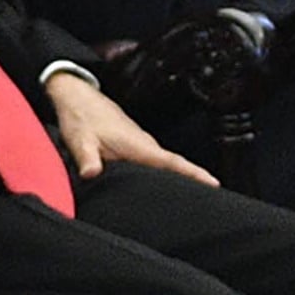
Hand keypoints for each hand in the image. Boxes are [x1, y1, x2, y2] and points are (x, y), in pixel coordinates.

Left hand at [42, 73, 217, 186]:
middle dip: (196, 179)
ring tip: (195, 193)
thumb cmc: (82, 117)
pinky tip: (164, 181)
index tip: (215, 183)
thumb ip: (87, 158)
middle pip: (176, 165)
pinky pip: (157, 161)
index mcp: (138, 145)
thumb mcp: (80, 140)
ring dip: (183, 175)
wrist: (79, 97)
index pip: (172, 162)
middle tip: (213, 196)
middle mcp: (145, 144)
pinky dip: (167, 171)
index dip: (195, 173)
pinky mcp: (135, 145)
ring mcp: (141, 144)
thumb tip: (92, 174)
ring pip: (167, 163)